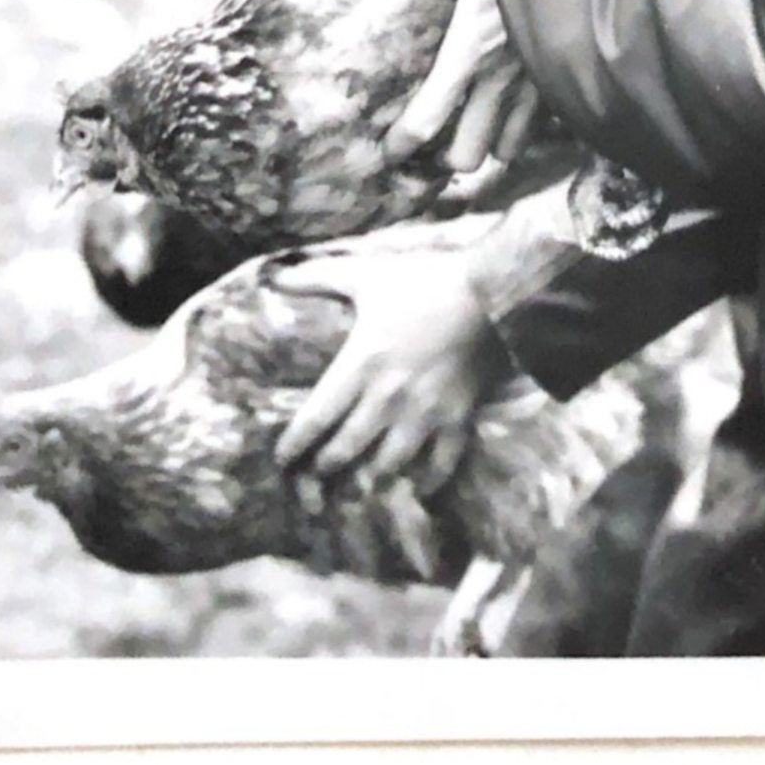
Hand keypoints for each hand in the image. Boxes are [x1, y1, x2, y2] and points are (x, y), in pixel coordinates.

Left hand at [270, 243, 511, 482]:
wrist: (489, 293)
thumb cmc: (423, 283)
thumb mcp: (366, 274)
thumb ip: (318, 276)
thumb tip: (275, 276)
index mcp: (360, 365)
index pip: (315, 419)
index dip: (294, 444)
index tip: (281, 459)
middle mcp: (387, 399)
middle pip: (345, 449)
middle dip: (325, 468)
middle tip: (313, 481)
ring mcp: (424, 414)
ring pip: (388, 465)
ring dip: (369, 480)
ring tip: (358, 490)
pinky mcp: (458, 419)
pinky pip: (441, 464)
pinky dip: (428, 482)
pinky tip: (418, 491)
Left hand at [381, 0, 540, 174]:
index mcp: (468, 48)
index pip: (427, 118)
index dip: (402, 143)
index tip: (390, 151)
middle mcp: (499, 78)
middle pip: (467, 157)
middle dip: (449, 157)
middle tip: (437, 143)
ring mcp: (535, 83)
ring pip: (507, 149)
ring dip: (490, 144)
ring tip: (477, 133)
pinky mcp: (563, 76)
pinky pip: (542, 123)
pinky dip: (526, 126)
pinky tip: (517, 114)